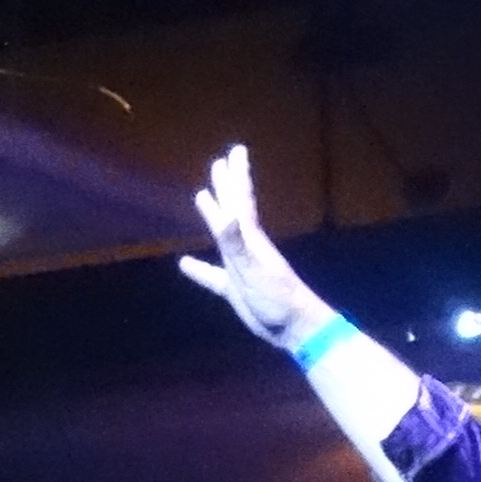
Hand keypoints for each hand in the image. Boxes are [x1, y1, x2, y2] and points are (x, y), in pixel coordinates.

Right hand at [177, 145, 337, 356]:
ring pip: (224, 233)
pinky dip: (199, 269)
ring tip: (204, 197)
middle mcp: (246, 247)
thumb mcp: (253, 270)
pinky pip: (212, 274)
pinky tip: (185, 264)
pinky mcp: (235, 288)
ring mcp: (241, 266)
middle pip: (235, 208)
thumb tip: (227, 214)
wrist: (295, 329)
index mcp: (250, 239)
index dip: (235, 178)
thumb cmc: (276, 299)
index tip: (233, 153)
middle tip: (223, 159)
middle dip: (229, 184)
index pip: (240, 201)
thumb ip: (237, 243)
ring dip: (215, 214)